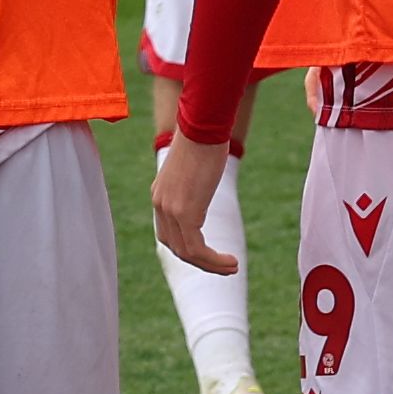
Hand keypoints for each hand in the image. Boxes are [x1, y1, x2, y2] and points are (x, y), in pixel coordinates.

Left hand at [153, 129, 238, 273]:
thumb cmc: (205, 137)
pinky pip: (197, 249)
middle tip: (224, 265)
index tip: (208, 253)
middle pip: (174, 246)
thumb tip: (205, 180)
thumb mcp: (195, 165)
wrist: (203, 126)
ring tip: (232, 267)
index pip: (167, 232)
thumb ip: (194, 181)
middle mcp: (160, 204)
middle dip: (199, 260)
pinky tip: (231, 261)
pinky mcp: (185, 212)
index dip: (186, 247)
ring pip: (186, 252)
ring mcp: (170, 209)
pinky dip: (213, 261)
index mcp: (160, 194)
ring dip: (210, 265)